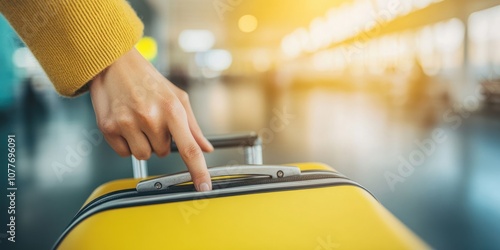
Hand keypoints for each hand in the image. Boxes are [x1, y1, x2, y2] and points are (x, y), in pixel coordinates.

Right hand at [89, 48, 213, 190]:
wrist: (114, 64)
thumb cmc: (148, 80)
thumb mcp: (177, 97)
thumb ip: (193, 126)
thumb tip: (206, 148)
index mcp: (172, 109)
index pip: (189, 148)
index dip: (199, 171)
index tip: (204, 188)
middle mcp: (150, 117)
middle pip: (164, 153)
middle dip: (161, 140)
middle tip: (153, 119)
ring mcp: (127, 123)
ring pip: (144, 155)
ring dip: (143, 144)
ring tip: (139, 121)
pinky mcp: (108, 127)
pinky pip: (123, 153)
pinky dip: (126, 143)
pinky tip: (125, 124)